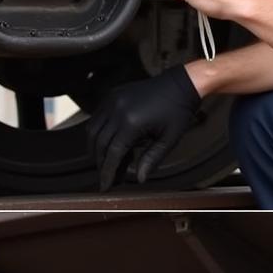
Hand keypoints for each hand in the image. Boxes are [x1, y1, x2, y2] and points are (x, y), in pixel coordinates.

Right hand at [85, 66, 200, 190]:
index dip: (107, 172)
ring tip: (107, 162)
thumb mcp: (169, 140)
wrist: (180, 85)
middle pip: (99, 143)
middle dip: (101, 163)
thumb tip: (139, 179)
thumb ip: (152, 159)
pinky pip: (97, 118)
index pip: (112, 153)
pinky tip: (109, 144)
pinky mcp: (112, 95)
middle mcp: (117, 109)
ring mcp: (113, 100)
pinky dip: (98, 133)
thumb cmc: (178, 112)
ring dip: (96, 149)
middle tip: (108, 177)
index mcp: (132, 122)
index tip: (105, 187)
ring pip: (93, 131)